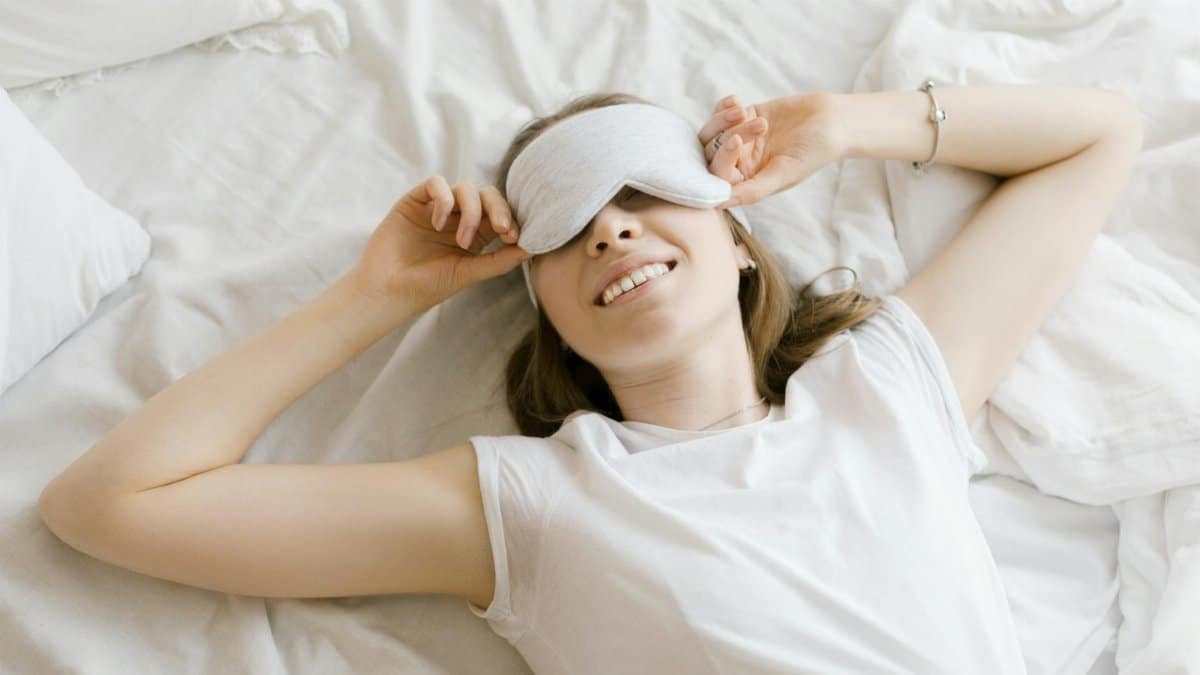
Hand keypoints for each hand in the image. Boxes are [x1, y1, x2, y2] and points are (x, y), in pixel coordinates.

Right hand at [345, 175, 532, 314]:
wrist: (388, 291)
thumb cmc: (427, 287)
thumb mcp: (468, 273)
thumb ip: (499, 260)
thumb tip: (532, 248)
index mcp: (475, 236)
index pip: (500, 214)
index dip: (510, 219)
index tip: (513, 235)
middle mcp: (458, 218)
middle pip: (488, 195)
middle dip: (499, 208)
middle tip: (501, 228)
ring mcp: (437, 208)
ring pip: (466, 188)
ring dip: (471, 211)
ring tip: (461, 241)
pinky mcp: (415, 200)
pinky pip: (437, 184)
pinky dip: (444, 200)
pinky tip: (437, 223)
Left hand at [698, 92, 843, 206]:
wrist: (832, 121)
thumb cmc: (813, 152)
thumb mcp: (783, 174)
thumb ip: (751, 191)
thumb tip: (717, 204)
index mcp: (747, 182)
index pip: (719, 177)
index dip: (721, 160)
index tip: (736, 141)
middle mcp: (740, 163)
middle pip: (710, 154)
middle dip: (726, 136)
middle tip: (756, 125)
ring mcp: (740, 139)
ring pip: (713, 132)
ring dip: (723, 120)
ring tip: (744, 110)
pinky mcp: (744, 116)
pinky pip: (721, 113)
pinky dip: (723, 106)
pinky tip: (737, 101)